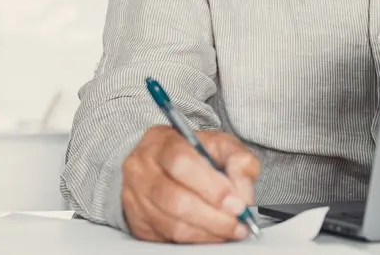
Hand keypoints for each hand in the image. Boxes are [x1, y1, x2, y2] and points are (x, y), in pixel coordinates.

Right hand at [121, 126, 260, 242]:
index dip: (212, 186)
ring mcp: (136, 197)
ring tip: (231, 230)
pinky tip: (213, 234)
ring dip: (208, 231)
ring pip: (172, 224)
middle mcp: (141, 168)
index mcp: (161, 141)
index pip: (182, 162)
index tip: (237, 202)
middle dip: (213, 216)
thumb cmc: (191, 153)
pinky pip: (168, 238)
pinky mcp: (138, 221)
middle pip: (176, 199)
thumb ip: (238, 160)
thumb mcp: (219, 144)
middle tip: (238, 222)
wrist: (158, 164)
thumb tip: (243, 194)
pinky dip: (197, 239)